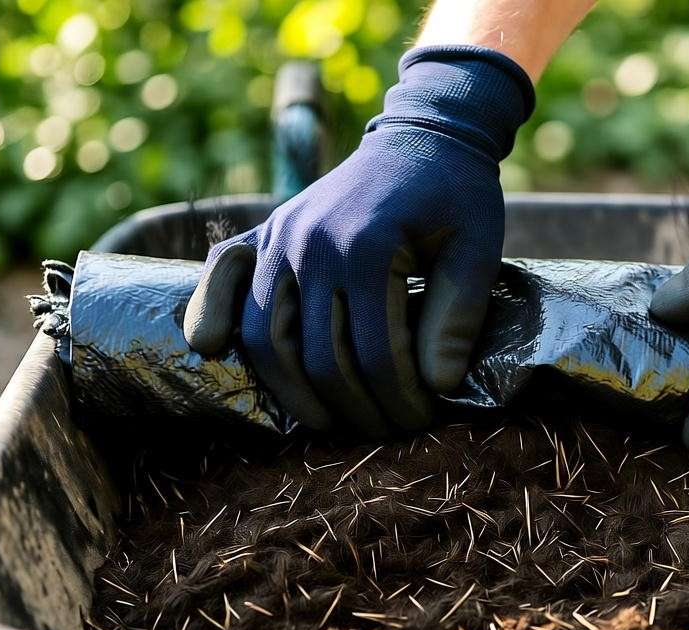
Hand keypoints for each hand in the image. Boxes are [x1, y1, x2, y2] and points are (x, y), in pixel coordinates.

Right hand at [183, 46, 533, 434]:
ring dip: (294, 392)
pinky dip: (210, 313)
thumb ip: (457, 316)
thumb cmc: (457, 196)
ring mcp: (280, 237)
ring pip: (265, 335)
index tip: (421, 421)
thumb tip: (436, 386)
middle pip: (319, 356)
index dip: (399, 399)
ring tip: (329, 425)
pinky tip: (211, 350)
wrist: (423, 137)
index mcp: (368, 246)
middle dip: (356, 408)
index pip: (376, 352)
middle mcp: (311, 243)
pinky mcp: (264, 233)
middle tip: (387, 433)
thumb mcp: (478, 249)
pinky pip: (223, 277)